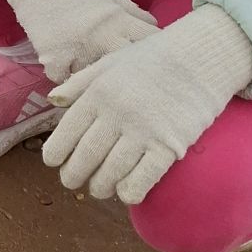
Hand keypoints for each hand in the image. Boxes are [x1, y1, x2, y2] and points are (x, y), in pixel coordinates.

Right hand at [0, 0, 158, 83]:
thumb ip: (131, 10)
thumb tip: (154, 24)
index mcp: (119, 21)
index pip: (148, 42)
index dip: (150, 51)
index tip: (146, 56)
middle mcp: (102, 39)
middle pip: (122, 69)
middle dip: (120, 72)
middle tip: (113, 71)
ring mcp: (78, 50)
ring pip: (91, 78)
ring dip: (88, 74)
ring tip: (82, 65)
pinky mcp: (53, 58)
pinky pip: (64, 80)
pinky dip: (62, 74)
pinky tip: (62, 64)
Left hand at [42, 5, 251, 204]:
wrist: (199, 58)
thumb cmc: (152, 59)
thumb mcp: (110, 63)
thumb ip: (80, 83)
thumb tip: (53, 100)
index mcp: (98, 93)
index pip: (67, 131)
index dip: (55, 153)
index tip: (53, 163)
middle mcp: (116, 113)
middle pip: (86, 157)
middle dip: (74, 175)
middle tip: (72, 181)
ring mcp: (143, 131)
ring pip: (111, 174)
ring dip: (100, 188)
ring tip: (99, 188)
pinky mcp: (168, 146)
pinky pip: (141, 180)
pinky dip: (129, 192)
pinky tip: (126, 192)